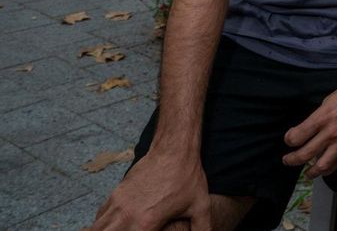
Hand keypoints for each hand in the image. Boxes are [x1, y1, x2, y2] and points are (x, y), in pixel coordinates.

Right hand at [90, 149, 210, 230]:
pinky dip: (101, 225)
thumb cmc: (187, 177)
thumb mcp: (200, 206)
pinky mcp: (115, 193)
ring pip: (97, 228)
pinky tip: (111, 228)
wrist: (174, 149)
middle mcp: (126, 215)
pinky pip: (100, 216)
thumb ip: (203, 228)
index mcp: (145, 223)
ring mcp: (118, 203)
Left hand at [282, 74, 336, 177]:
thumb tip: (308, 130)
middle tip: (287, 160)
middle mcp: (332, 132)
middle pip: (305, 154)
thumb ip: (317, 117)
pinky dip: (329, 169)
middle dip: (292, 159)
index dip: (289, 140)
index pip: (298, 136)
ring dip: (311, 172)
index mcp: (322, 117)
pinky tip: (324, 170)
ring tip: (306, 173)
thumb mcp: (328, 101)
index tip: (289, 139)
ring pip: (322, 165)